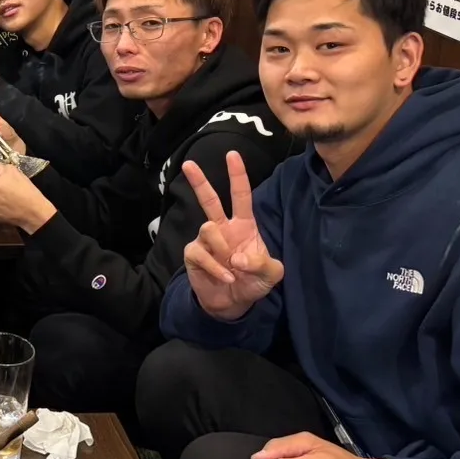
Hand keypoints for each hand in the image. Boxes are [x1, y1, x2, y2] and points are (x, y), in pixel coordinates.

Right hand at [182, 151, 283, 320]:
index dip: (237, 175)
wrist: (232, 303)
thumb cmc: (253, 282)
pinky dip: (215, 267)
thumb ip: (262, 264)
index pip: (241, 196)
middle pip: (209, 200)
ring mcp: (206, 241)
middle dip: (199, 181)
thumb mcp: (271, 275)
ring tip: (231, 268)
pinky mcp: (193, 254)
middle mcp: (222, 228)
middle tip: (189, 163)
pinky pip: (201, 253)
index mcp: (243, 225)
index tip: (232, 155)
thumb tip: (236, 257)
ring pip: (208, 228)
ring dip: (221, 248)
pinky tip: (225, 277)